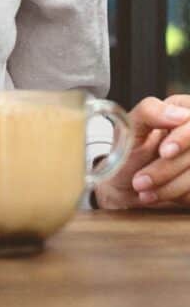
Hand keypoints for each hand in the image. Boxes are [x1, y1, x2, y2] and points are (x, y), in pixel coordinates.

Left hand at [94, 95, 189, 209]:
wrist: (122, 185)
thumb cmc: (126, 151)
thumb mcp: (129, 126)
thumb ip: (150, 111)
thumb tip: (180, 114)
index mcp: (182, 110)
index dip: (184, 138)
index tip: (165, 152)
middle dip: (167, 169)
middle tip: (140, 179)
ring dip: (168, 186)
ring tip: (142, 187)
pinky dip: (175, 196)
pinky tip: (155, 194)